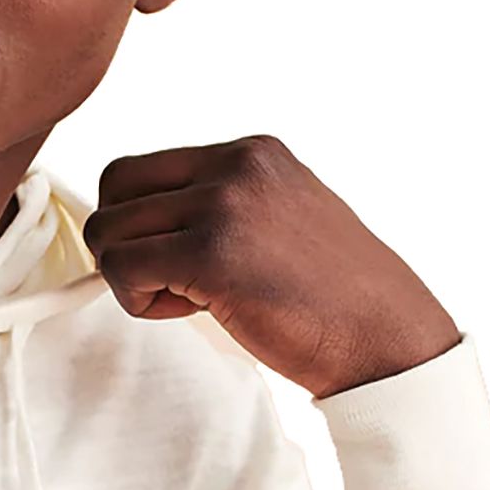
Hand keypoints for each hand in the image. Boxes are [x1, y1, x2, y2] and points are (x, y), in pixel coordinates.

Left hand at [80, 136, 462, 398]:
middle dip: (126, 244)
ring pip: (107, 230)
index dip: (143, 223)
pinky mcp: (211, 252)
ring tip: (187, 300)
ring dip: (131, 277)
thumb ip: (222, 208)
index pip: (143, 168)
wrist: (382, 337)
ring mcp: (223, 203)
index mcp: (252, 152)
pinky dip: (140, 302)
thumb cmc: (333, 300)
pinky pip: (122, 269)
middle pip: (114, 187)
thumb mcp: (280, 222)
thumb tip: (148, 228)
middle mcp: (236, 164)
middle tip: (172, 283)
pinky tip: (190, 312)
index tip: (182, 262)